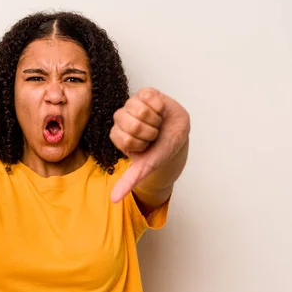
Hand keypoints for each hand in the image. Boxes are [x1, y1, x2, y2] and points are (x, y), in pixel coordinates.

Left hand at [109, 87, 189, 202]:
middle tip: (153, 134)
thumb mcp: (145, 167)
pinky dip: (160, 106)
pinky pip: (149, 96)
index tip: (146, 146)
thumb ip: (129, 181)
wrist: (178, 135)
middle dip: (149, 132)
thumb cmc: (160, 149)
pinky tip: (160, 111)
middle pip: (132, 124)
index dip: (140, 144)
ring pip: (140, 109)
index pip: (123, 138)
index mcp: (117, 135)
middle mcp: (121, 118)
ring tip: (157, 123)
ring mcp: (131, 103)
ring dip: (155, 119)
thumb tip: (113, 200)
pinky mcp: (144, 92)